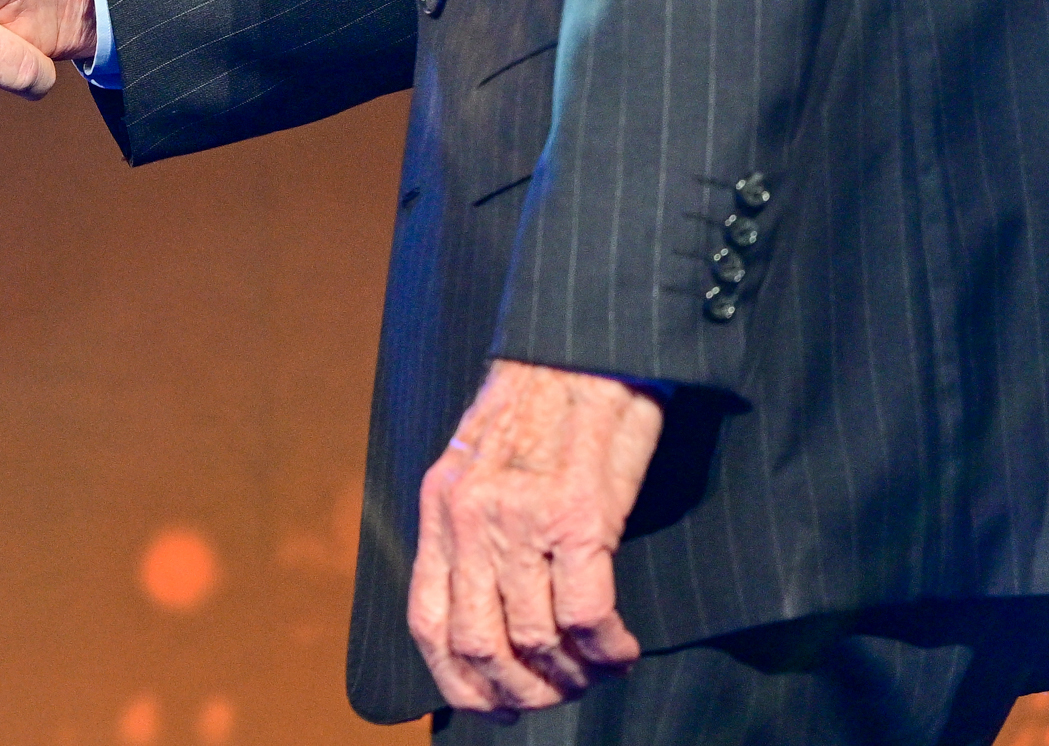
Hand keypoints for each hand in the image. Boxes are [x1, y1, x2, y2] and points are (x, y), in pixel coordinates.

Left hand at [407, 358, 660, 718]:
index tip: (488, 703)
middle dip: (516, 691)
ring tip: (592, 675)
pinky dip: (606, 650)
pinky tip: (620, 651)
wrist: (579, 345)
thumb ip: (472, 528)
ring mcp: (522, 519)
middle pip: (478, 643)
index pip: (428, 621)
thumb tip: (488, 606)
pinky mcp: (580, 516)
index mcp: (440, 508)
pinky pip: (588, 615)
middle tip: (550, 698)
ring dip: (569, 677)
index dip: (456, 680)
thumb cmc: (540, 405)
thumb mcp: (478, 464)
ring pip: (535, 639)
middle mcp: (471, 518)